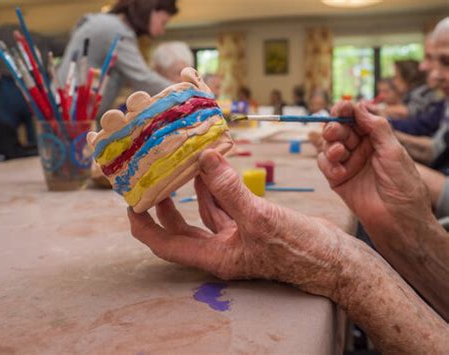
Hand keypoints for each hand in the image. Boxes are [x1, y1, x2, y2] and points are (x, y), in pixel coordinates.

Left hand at [128, 149, 349, 297]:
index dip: (144, 226)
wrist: (335, 259)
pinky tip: (213, 171)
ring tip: (182, 167)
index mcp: (216, 258)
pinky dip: (218, 189)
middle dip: (164, 207)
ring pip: (204, 215)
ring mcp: (237, 239)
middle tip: (151, 183)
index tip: (131, 204)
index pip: (166, 245)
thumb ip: (229, 189)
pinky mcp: (252, 226)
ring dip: (192, 192)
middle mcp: (222, 250)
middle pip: (180, 230)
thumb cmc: (300, 250)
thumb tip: (204, 159)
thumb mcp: (260, 218)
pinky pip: (226, 206)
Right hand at [317, 101, 432, 240]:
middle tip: (334, 130)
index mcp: (375, 139)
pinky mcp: (336, 179)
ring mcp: (347, 163)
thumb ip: (376, 126)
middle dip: (334, 128)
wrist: (397, 217)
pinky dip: (328, 165)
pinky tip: (339, 172)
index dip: (346, 111)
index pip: (356, 119)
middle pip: (339, 130)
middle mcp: (360, 149)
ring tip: (340, 153)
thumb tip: (359, 106)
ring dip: (331, 146)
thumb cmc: (402, 184)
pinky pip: (324, 164)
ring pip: (328, 145)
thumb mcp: (393, 150)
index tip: (341, 107)